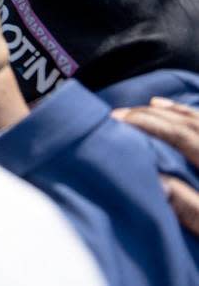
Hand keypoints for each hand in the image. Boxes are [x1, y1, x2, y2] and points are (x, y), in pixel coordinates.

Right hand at [114, 97, 198, 234]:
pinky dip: (196, 117)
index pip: (181, 136)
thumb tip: (156, 178)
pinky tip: (187, 114)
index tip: (118, 119)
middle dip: (153, 115)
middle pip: (190, 123)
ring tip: (150, 104)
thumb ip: (188, 205)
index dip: (148, 124)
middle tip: (121, 113)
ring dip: (176, 111)